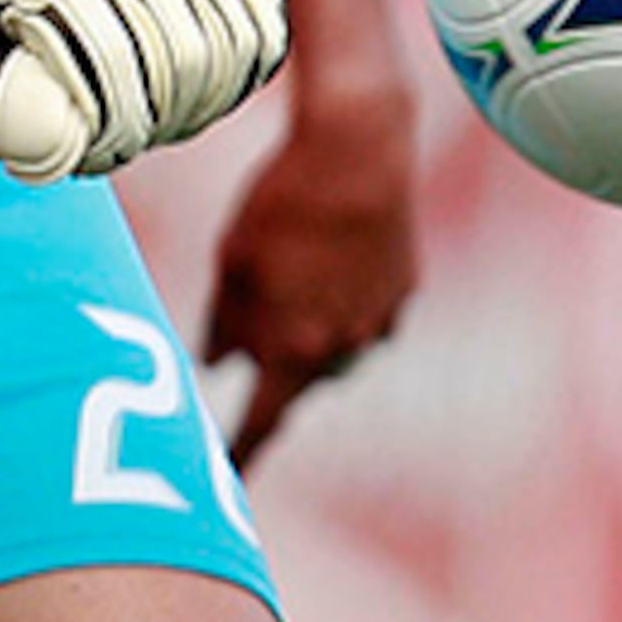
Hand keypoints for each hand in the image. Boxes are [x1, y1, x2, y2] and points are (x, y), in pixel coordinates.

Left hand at [206, 70, 420, 460]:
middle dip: (272, 359)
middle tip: (255, 306)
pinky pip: (362, 310)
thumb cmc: (281, 202)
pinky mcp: (404, 287)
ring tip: (290, 261)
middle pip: (297, 376)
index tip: (225, 475)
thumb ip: (224, 325)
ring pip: (332, 344)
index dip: (241, 450)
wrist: (359, 146)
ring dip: (307, 325)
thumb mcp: (232, 261)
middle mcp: (345, 348)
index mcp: (295, 349)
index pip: (262, 421)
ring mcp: (381, 320)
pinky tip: (326, 250)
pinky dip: (339, 295)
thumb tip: (217, 364)